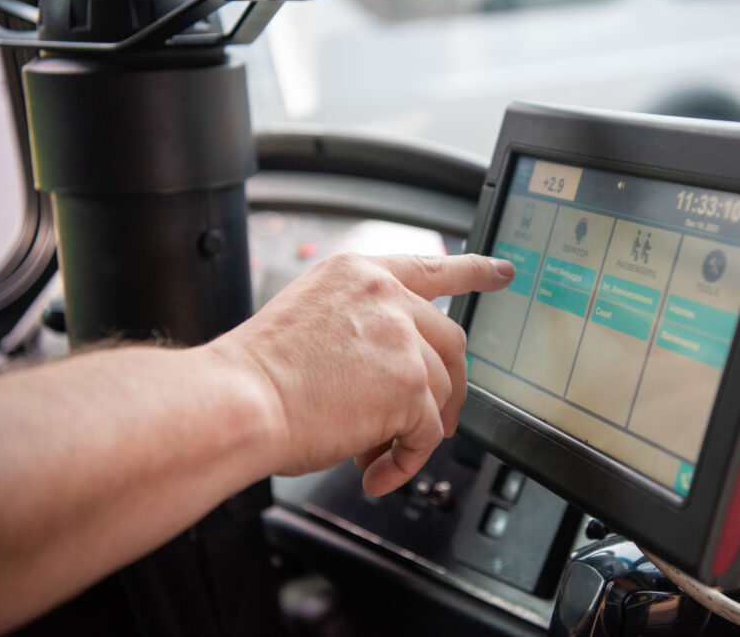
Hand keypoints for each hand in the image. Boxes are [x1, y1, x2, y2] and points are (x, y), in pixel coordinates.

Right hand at [210, 253, 513, 495]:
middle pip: (451, 342)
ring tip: (377, 454)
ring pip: (440, 391)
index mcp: (359, 275)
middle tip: (435, 420)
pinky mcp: (409, 383)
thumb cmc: (258, 374)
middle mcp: (386, 297)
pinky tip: (378, 472)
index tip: (501, 273)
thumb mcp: (312, 320)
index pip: (431, 266)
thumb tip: (396, 373)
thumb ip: (362, 330)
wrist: (238, 402)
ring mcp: (401, 337)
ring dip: (416, 430)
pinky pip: (426, 432)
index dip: (474, 271)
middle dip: (448, 386)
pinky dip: (406, 460)